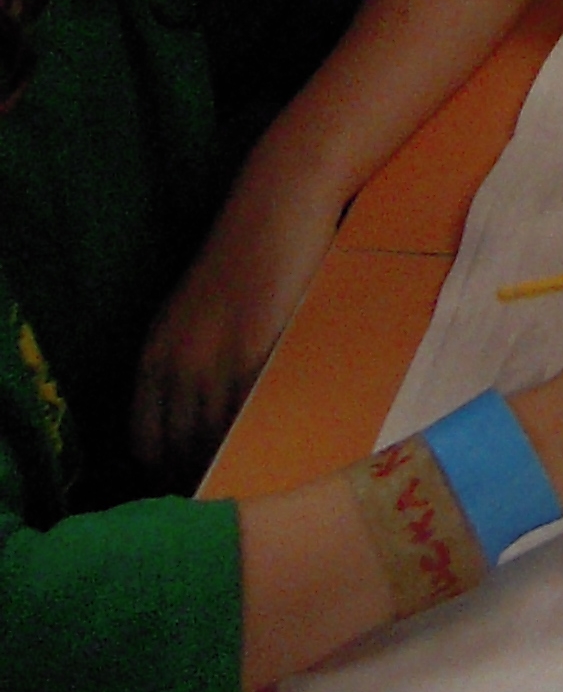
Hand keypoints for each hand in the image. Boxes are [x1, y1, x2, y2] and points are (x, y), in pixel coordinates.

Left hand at [131, 147, 348, 476]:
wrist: (278, 202)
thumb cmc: (244, 257)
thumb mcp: (197, 319)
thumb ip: (188, 370)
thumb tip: (202, 432)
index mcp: (153, 358)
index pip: (146, 445)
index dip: (170, 473)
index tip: (201, 484)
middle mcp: (173, 367)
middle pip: (181, 452)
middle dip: (205, 476)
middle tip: (240, 489)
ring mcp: (214, 363)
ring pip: (218, 442)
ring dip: (240, 464)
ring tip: (268, 474)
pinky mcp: (256, 353)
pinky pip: (255, 416)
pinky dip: (267, 437)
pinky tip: (287, 443)